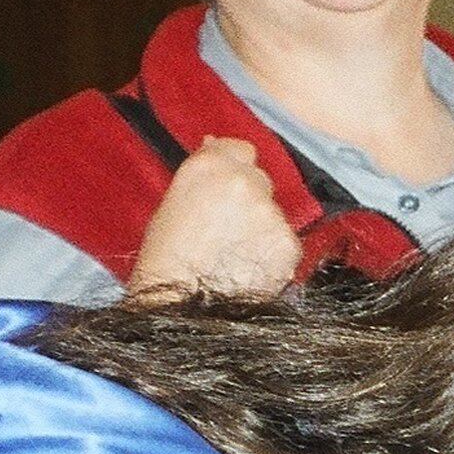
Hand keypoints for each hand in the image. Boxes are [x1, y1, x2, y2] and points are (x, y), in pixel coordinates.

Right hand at [129, 137, 300, 299]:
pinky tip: (248, 268)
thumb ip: (201, 175)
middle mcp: (244, 182)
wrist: (180, 307)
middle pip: (260, 180)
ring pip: (273, 212)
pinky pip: (285, 242)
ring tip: (234, 255)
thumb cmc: (166, 261)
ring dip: (261, 228)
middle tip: (226, 229)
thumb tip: (216, 146)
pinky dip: (273, 254)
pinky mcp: (287, 242)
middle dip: (248, 199)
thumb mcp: (172, 204)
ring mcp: (269, 212)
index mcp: (208, 167)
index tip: (229, 185)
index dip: (235, 168)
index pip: (240, 149)